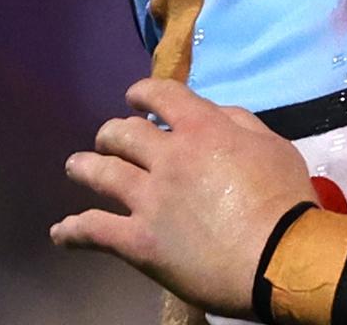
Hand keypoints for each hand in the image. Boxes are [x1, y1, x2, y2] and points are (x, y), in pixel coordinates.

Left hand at [50, 78, 317, 317]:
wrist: (277, 254)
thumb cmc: (284, 197)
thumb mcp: (272, 144)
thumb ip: (239, 122)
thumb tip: (214, 114)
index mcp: (202, 128)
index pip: (160, 95)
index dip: (142, 93)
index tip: (134, 99)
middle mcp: (168, 156)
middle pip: (124, 133)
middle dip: (113, 132)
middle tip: (109, 139)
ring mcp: (149, 199)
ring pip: (101, 174)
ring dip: (84, 167)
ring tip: (76, 166)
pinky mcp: (138, 241)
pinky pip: (95, 231)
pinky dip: (73, 229)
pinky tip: (62, 230)